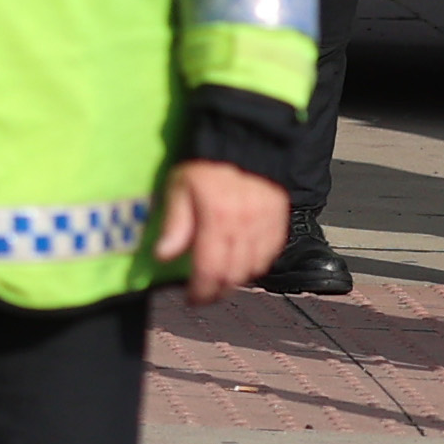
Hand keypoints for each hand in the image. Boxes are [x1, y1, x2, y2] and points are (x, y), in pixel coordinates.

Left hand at [156, 155, 289, 305]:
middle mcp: (246, 226)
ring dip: (236, 280)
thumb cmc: (207, 166)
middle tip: (203, 294)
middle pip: (233, 275)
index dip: (201, 291)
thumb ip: (174, 224)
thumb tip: (163, 256)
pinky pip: (270, 256)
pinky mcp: (280, 223)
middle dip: (217, 290)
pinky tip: (241, 264)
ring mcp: (266, 226)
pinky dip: (256, 266)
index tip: (191, 299)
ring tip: (219, 280)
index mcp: (218, 218)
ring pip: (254, 269)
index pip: (210, 269)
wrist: (245, 145)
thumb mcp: (179, 188)